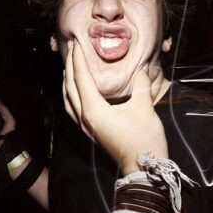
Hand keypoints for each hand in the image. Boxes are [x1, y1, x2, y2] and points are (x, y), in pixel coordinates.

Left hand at [63, 40, 167, 173]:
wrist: (145, 169)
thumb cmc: (144, 139)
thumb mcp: (143, 107)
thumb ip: (139, 85)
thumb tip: (141, 68)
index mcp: (94, 110)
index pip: (82, 79)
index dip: (78, 60)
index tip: (76, 43)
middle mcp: (84, 118)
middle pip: (70, 88)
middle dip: (69, 67)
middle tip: (70, 49)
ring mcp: (86, 127)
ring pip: (68, 100)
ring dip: (67, 82)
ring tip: (70, 67)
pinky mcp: (91, 132)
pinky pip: (73, 109)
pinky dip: (71, 95)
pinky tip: (77, 91)